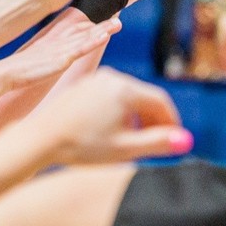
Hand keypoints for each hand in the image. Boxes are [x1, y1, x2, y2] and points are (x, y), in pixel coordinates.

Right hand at [0, 16, 119, 92]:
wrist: (6, 73)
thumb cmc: (16, 73)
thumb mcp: (33, 65)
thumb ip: (42, 63)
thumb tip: (46, 66)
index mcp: (52, 45)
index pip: (74, 33)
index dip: (89, 28)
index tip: (102, 25)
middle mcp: (58, 44)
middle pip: (83, 32)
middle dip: (101, 26)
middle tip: (117, 21)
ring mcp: (60, 50)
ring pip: (85, 37)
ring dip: (102, 30)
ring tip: (118, 24)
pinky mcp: (61, 58)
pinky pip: (81, 48)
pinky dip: (93, 40)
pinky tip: (104, 36)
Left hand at [38, 67, 193, 164]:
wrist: (39, 139)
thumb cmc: (81, 146)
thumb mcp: (124, 149)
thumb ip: (157, 144)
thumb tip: (185, 141)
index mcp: (124, 89)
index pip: (160, 101)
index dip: (171, 123)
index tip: (174, 141)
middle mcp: (111, 77)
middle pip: (145, 97)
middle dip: (155, 120)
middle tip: (159, 143)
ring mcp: (95, 79)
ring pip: (128, 97)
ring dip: (137, 117)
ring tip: (135, 141)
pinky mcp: (83, 86)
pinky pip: (111, 96)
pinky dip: (119, 112)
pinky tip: (113, 133)